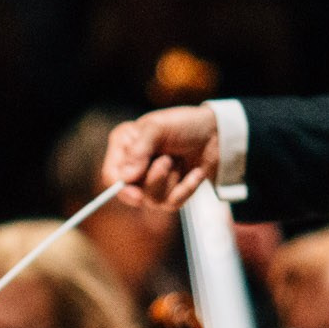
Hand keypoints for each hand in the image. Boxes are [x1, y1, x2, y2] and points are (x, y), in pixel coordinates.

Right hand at [100, 106, 220, 211]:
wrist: (217, 132)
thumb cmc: (184, 123)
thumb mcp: (157, 128)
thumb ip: (139, 150)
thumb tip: (125, 178)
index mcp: (123, 147)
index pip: (111, 176)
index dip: (121, 188)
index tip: (137, 194)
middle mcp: (134, 166)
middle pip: (131, 193)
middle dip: (153, 179)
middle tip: (167, 160)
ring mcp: (152, 181)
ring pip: (153, 200)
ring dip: (170, 180)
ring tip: (178, 160)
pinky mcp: (171, 192)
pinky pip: (173, 203)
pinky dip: (187, 188)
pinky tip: (195, 172)